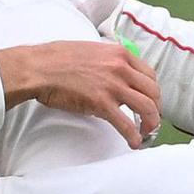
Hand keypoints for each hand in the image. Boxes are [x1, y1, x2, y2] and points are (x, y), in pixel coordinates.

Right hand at [0, 41, 159, 148]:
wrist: (38, 68)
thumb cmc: (57, 59)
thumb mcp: (91, 50)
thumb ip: (109, 61)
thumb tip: (117, 75)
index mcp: (119, 54)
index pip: (149, 75)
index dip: (153, 92)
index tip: (150, 101)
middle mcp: (120, 68)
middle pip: (153, 92)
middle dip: (155, 109)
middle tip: (150, 120)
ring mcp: (112, 86)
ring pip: (147, 108)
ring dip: (150, 124)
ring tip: (145, 133)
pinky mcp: (101, 103)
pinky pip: (127, 124)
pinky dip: (134, 136)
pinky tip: (134, 143)